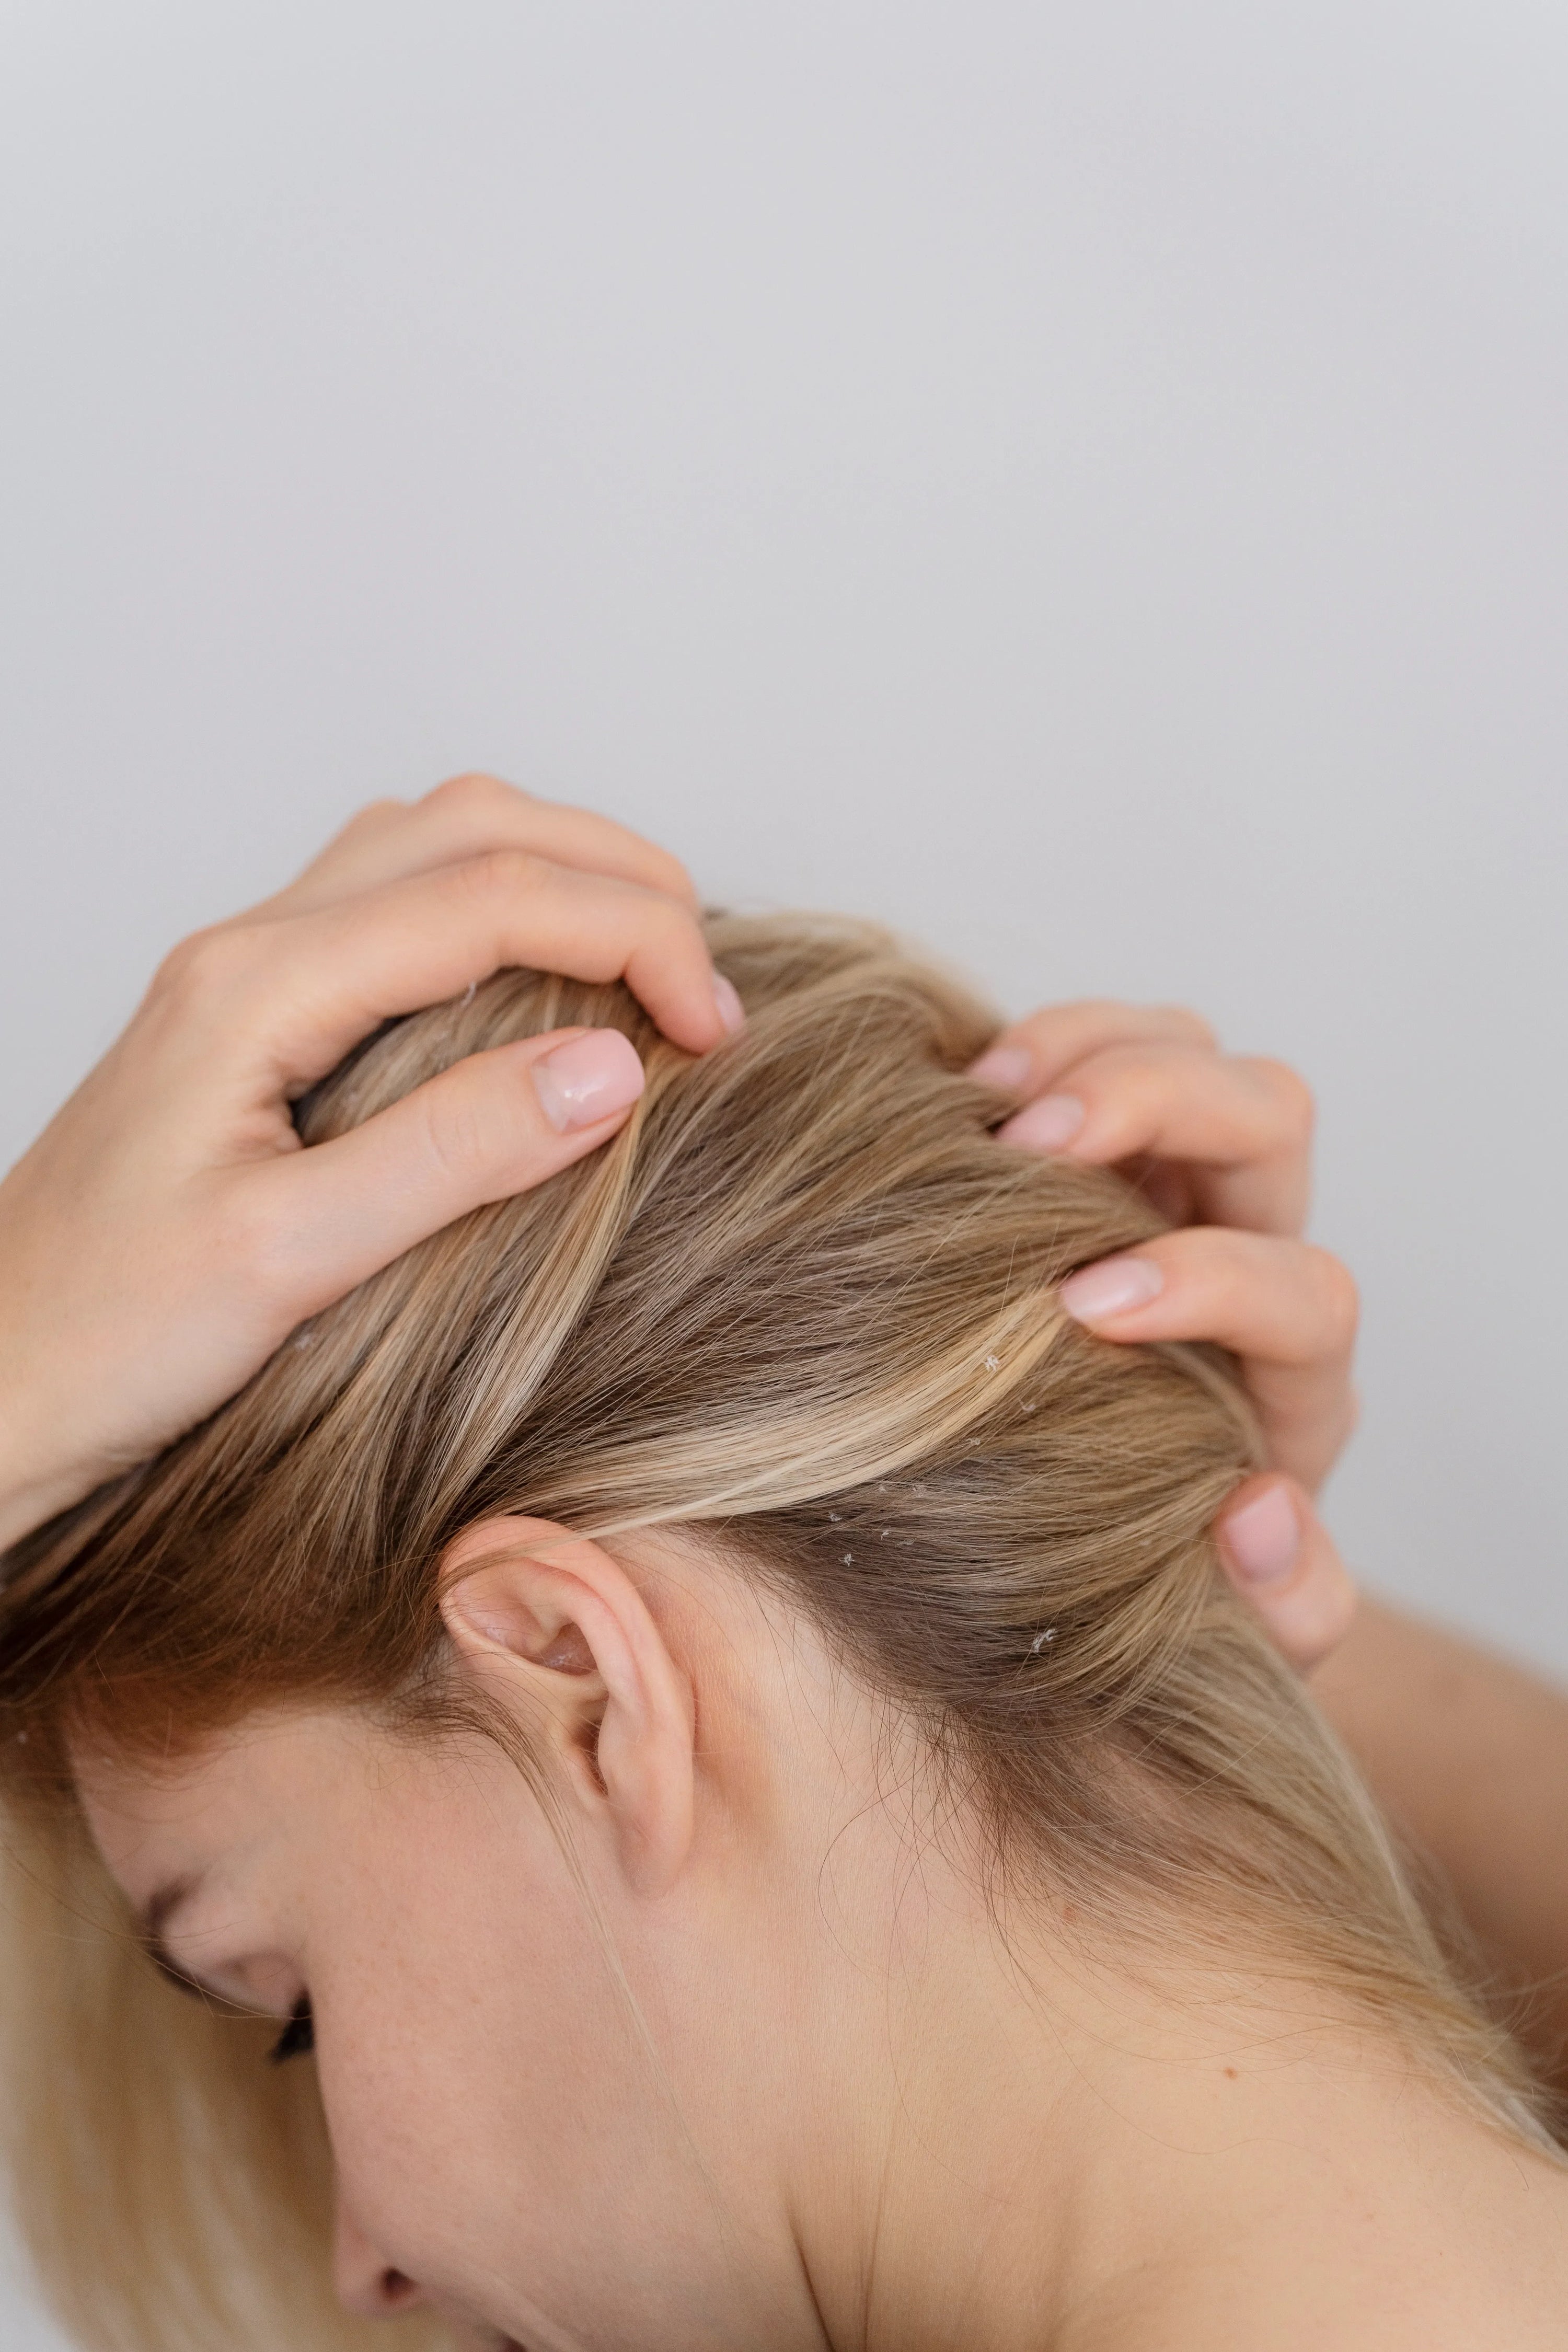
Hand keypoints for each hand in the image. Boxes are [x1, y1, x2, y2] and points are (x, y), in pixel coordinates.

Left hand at [0, 775, 741, 1550]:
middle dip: (616, 873)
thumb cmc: (107, 1338)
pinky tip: (545, 994)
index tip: (717, 1031)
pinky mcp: (258, 1019)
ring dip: (559, 872)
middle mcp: (251, 950)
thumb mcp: (289, 1262)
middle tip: (706, 981)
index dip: (634, 939)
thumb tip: (614, 1068)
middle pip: (470, 824)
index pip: (493, 897)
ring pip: (433, 844)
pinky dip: (502, 912)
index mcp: (257, 987)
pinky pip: (399, 906)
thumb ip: (454, 1154)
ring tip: (649, 966)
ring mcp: (249, 974)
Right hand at [972, 1002, 1356, 1670]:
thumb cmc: (1164, 1584)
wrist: (1094, 1543)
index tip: (1083, 1309)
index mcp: (1289, 1374)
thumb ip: (1283, 1606)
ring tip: (979, 1096)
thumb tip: (1258, 1509)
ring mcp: (1170, 1184)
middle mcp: (1246, 1252)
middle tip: (1025, 1147)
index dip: (1209, 1280)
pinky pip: (1091, 1044)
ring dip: (1088, 1045)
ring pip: (1190, 1046)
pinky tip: (950, 1089)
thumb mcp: (1234, 1631)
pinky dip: (1031, 1045)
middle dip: (1155, 1103)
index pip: (1305, 1291)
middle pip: (1269, 1117)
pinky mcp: (1087, 1149)